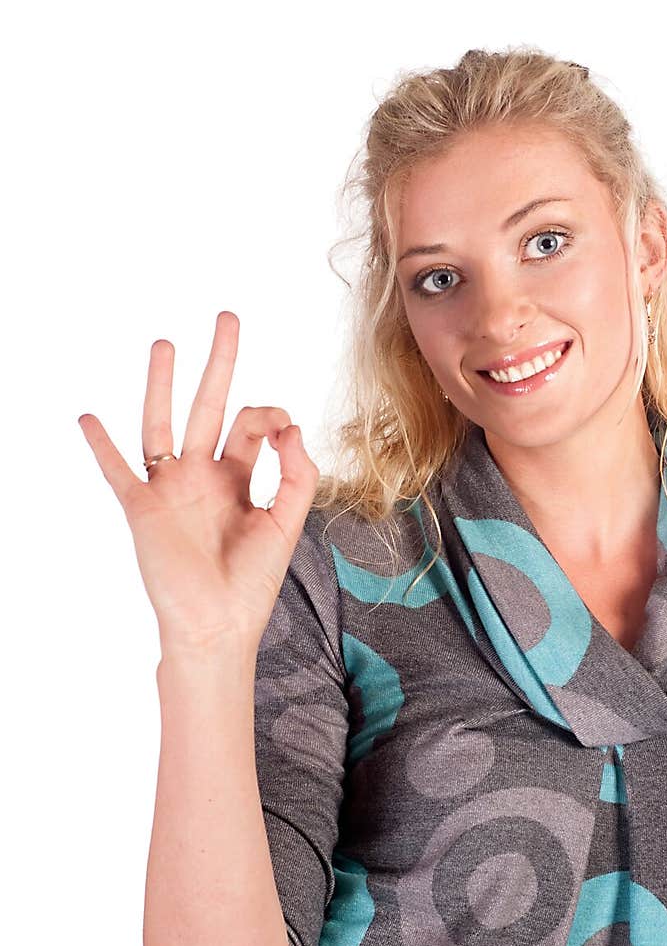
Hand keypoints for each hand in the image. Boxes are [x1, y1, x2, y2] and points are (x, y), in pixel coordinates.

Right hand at [79, 311, 319, 653]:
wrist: (217, 627)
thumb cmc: (252, 584)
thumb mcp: (287, 525)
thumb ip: (298, 475)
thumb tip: (290, 427)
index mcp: (240, 479)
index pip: (253, 426)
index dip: (272, 416)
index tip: (284, 432)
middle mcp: (204, 477)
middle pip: (210, 406)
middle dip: (220, 363)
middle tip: (227, 318)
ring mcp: (171, 489)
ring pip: (162, 423)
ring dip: (162, 384)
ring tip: (165, 343)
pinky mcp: (144, 509)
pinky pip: (118, 471)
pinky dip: (101, 446)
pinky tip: (89, 419)